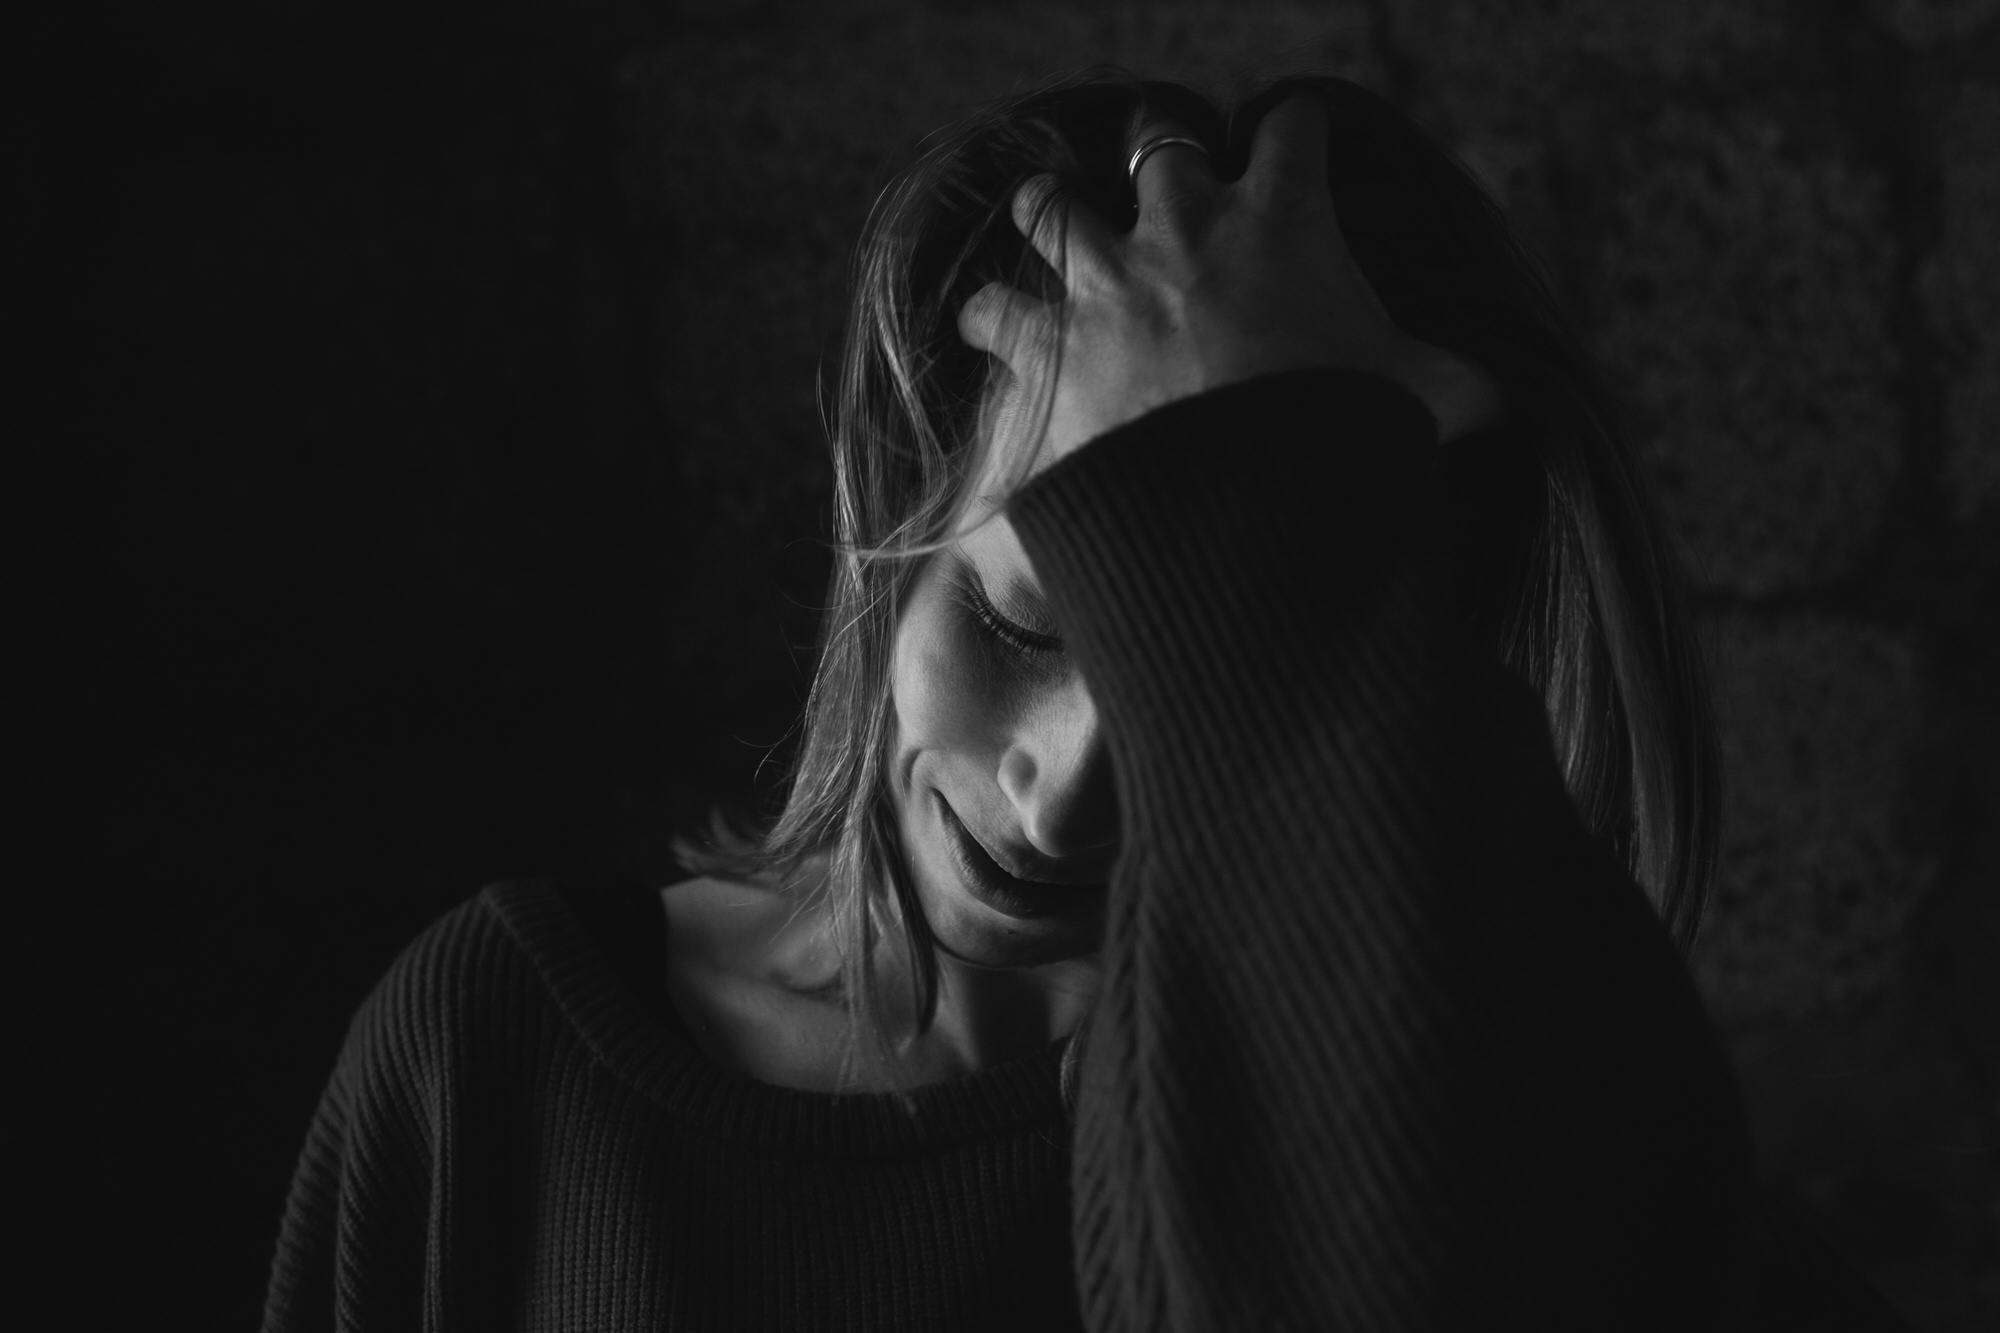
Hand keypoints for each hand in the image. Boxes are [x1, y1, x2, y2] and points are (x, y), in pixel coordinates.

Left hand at [956, 92, 1503, 475]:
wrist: (1239, 512)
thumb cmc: (1337, 443)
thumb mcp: (1423, 404)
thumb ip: (1461, 386)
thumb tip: (1508, 400)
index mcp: (1283, 221)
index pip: (1291, 130)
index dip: (1291, 134)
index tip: (1290, 149)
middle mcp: (1184, 230)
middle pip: (1157, 149)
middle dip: (1159, 162)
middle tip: (1167, 198)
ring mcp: (1106, 282)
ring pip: (1052, 207)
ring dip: (1052, 214)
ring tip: (1052, 223)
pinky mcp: (1049, 346)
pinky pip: (995, 313)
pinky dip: (992, 322)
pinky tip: (991, 331)